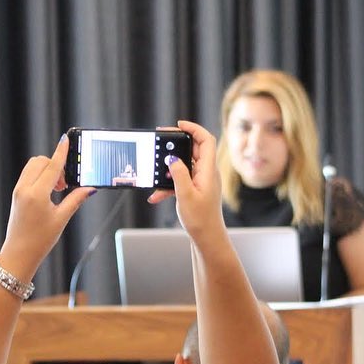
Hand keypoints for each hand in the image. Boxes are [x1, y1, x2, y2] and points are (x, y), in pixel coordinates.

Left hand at [0, 135, 94, 278]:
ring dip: (47, 170)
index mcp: (37, 195)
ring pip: (33, 166)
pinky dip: (40, 176)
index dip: (61, 152)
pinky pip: (28, 175)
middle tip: (65, 183)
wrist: (19, 253)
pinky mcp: (17, 194)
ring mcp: (18, 190)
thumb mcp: (62, 219)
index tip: (65, 139)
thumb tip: (89, 188)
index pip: (51, 166)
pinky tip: (49, 191)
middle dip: (55, 165)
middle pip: (40, 162)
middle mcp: (25, 189)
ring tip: (58, 188)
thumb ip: (76, 199)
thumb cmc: (40, 240)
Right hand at [148, 120, 226, 243]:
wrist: (207, 238)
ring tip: (156, 169)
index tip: (178, 125)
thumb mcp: (185, 195)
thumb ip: (178, 173)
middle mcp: (207, 173)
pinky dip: (168, 184)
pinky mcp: (195, 189)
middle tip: (161, 140)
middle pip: (193, 148)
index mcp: (208, 171)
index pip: (206, 140)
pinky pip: (180, 180)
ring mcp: (201, 181)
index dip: (194, 128)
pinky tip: (156, 195)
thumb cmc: (201, 219)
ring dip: (169, 168)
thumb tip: (171, 157)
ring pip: (184, 165)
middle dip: (176, 143)